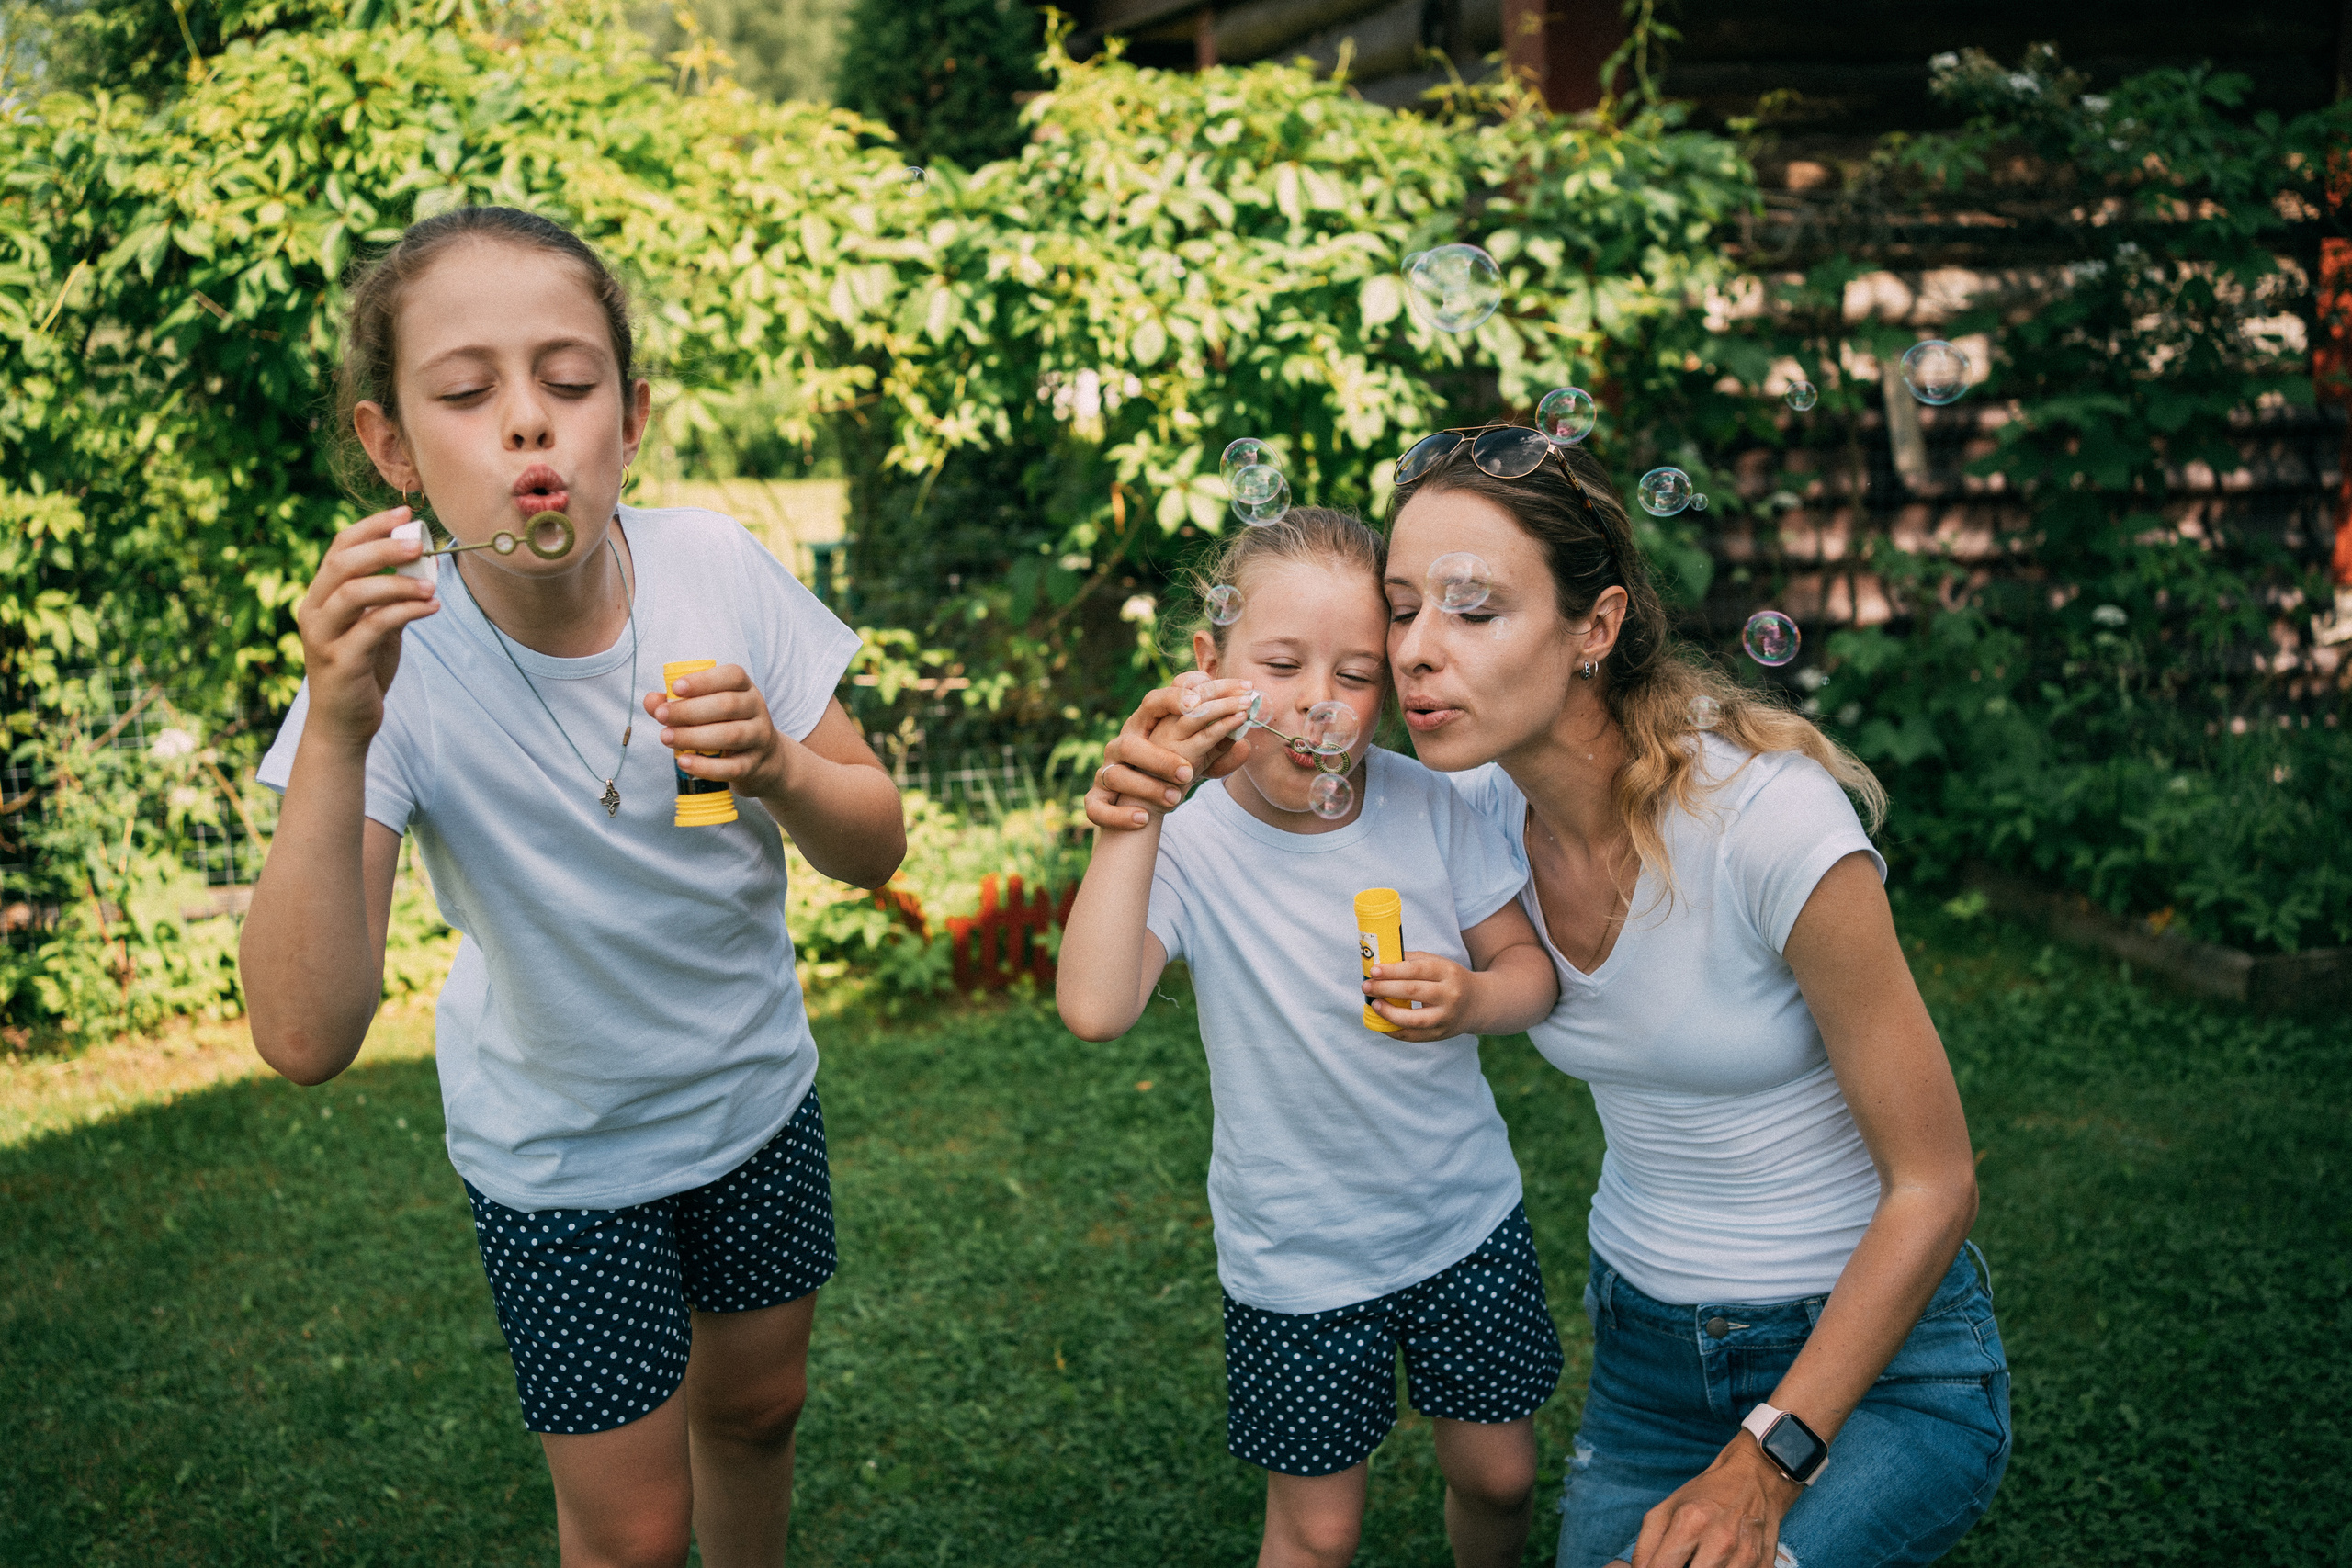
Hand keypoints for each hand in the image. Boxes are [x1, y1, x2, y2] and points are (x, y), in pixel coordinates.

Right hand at [293, 505, 440, 746]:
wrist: (343, 723)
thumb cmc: (361, 669)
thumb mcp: (378, 626)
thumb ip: (392, 597)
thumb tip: (427, 564)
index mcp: (320, 596)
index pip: (339, 548)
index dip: (371, 527)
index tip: (405, 513)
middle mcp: (314, 611)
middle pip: (343, 564)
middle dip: (382, 546)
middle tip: (418, 541)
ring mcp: (323, 637)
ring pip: (355, 593)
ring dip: (398, 583)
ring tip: (432, 585)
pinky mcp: (340, 662)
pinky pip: (373, 627)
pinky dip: (405, 611)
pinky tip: (431, 607)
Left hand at [646, 664, 791, 799]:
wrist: (764, 759)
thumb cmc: (727, 725)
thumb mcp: (708, 708)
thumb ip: (678, 703)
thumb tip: (651, 701)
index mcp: (745, 688)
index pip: (732, 676)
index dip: (704, 680)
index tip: (676, 688)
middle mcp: (756, 709)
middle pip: (727, 705)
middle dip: (689, 711)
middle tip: (661, 716)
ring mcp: (759, 738)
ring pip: (730, 735)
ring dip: (693, 736)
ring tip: (666, 738)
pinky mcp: (754, 765)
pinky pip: (731, 767)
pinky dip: (705, 766)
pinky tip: (684, 762)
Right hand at [1084, 673, 1257, 830]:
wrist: (1137, 802)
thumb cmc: (1169, 771)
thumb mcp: (1195, 758)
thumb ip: (1217, 751)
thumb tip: (1245, 745)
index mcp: (1147, 726)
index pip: (1158, 702)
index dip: (1175, 699)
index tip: (1198, 704)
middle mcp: (1123, 744)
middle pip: (1132, 744)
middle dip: (1159, 759)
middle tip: (1188, 774)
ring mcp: (1108, 771)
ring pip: (1116, 776)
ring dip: (1145, 789)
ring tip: (1174, 801)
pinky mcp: (1096, 799)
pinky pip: (1099, 807)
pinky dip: (1120, 815)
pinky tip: (1143, 821)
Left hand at [1364, 950, 1483, 1040]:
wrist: (1478, 1003)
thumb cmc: (1449, 979)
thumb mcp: (1437, 963)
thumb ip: (1411, 961)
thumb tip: (1379, 963)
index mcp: (1447, 972)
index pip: (1416, 970)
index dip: (1392, 971)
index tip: (1374, 971)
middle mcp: (1449, 995)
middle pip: (1413, 992)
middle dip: (1385, 989)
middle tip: (1366, 986)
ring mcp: (1446, 1017)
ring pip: (1414, 1019)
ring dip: (1389, 1013)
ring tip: (1374, 1005)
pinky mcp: (1441, 1034)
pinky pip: (1414, 1036)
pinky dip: (1395, 1031)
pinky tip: (1382, 1023)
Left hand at [1630, 1435, 1800, 1567]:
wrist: (1756, 1477)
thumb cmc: (1707, 1495)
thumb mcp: (1667, 1509)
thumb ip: (1646, 1545)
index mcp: (1690, 1522)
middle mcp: (1720, 1541)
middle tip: (1679, 1563)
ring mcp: (1746, 1556)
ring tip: (1699, 1562)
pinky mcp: (1765, 1566)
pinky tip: (1719, 1563)